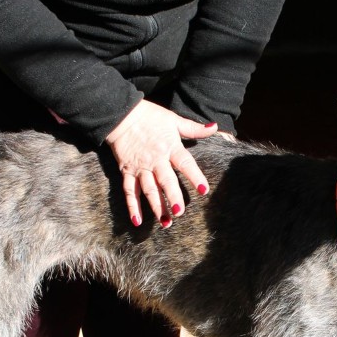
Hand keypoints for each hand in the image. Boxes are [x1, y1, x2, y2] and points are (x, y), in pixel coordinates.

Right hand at [105, 100, 218, 226]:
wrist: (122, 114)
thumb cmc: (150, 116)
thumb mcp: (174, 120)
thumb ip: (194, 128)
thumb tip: (214, 127)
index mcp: (170, 147)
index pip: (185, 163)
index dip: (194, 176)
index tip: (203, 190)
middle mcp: (155, 160)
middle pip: (165, 181)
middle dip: (172, 197)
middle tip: (179, 212)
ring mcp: (140, 167)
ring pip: (148, 190)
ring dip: (156, 206)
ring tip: (165, 222)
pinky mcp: (127, 171)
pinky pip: (129, 191)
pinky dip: (132, 207)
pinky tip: (137, 221)